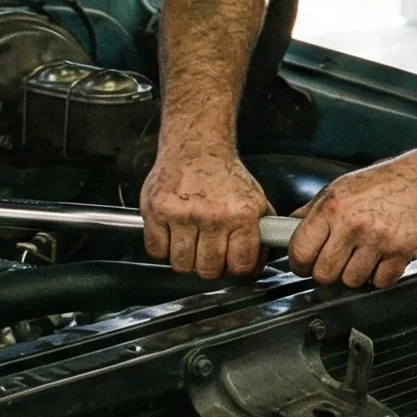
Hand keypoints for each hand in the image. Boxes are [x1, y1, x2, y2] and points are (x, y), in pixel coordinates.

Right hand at [140, 140, 272, 277]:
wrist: (197, 146)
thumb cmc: (224, 175)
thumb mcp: (255, 200)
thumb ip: (260, 233)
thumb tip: (257, 264)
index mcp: (242, 214)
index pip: (240, 265)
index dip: (236, 269)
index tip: (233, 264)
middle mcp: (213, 215)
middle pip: (209, 270)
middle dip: (210, 266)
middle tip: (210, 252)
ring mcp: (183, 214)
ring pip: (182, 265)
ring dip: (186, 259)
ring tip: (191, 241)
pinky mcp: (157, 211)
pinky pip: (156, 251)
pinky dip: (163, 249)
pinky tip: (173, 234)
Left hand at [289, 154, 416, 287]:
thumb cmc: (382, 184)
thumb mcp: (339, 189)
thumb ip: (312, 212)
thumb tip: (287, 230)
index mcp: (332, 207)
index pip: (300, 251)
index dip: (299, 264)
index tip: (303, 265)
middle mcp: (354, 223)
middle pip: (324, 273)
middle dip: (327, 272)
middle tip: (335, 260)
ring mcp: (378, 239)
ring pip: (351, 281)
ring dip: (355, 273)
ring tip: (362, 254)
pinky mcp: (400, 252)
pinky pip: (380, 281)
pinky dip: (380, 275)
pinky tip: (382, 256)